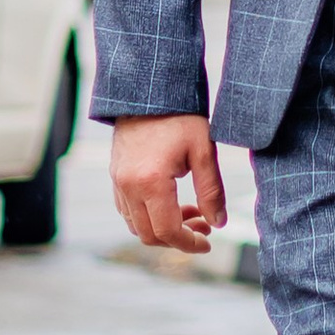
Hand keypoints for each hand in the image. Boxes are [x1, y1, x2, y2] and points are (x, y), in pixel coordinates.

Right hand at [111, 111, 226, 252]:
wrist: (148, 90)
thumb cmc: (179, 116)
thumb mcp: (204, 150)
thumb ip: (212, 191)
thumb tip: (219, 222)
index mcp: (151, 181)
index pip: (167, 231)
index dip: (189, 243)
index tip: (208, 242)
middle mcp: (128, 186)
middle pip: (149, 235)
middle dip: (178, 238)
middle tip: (204, 226)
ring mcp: (118, 182)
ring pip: (136, 225)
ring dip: (164, 227)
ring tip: (193, 212)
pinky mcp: (115, 176)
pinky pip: (128, 210)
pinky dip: (149, 215)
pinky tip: (172, 202)